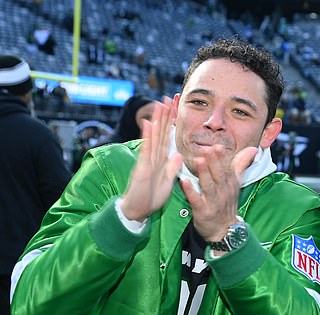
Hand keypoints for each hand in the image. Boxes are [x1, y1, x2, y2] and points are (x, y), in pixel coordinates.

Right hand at [120, 97, 182, 220]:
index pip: (167, 137)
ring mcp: (147, 160)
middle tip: (167, 97)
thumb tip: (179, 155)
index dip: (171, 123)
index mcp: (160, 160)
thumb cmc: (150, 197)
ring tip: (159, 104)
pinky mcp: (142, 167)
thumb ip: (172, 168)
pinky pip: (146, 150)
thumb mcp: (167, 182)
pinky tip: (149, 123)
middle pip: (160, 132)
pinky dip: (148, 137)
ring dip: (156, 120)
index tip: (175, 109)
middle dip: (164, 115)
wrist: (137, 210)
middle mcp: (153, 157)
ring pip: (153, 137)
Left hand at [180, 145, 257, 241]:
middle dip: (214, 162)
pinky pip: (196, 200)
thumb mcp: (236, 183)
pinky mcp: (203, 212)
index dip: (223, 158)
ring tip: (198, 161)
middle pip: (220, 176)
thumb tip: (253, 149)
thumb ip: (242, 164)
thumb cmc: (226, 203)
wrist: (224, 230)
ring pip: (209, 187)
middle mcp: (224, 192)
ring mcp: (214, 203)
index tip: (218, 146)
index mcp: (231, 184)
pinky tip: (184, 181)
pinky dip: (190, 191)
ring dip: (204, 174)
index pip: (228, 169)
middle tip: (208, 149)